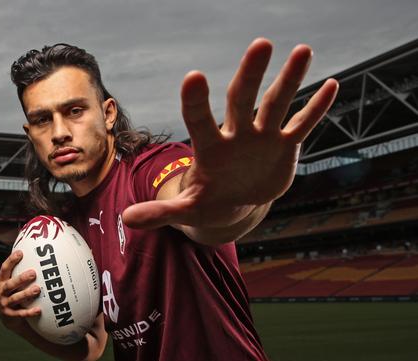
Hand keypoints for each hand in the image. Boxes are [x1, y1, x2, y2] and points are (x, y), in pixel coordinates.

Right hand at [0, 250, 41, 332]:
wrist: (8, 316)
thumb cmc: (15, 292)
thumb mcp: (14, 281)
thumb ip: (22, 269)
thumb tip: (38, 253)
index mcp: (2, 280)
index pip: (5, 269)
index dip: (11, 261)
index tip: (21, 253)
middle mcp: (1, 291)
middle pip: (10, 284)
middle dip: (21, 278)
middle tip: (33, 273)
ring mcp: (4, 304)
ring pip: (15, 298)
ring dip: (26, 294)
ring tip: (37, 289)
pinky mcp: (9, 315)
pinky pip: (20, 314)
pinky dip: (29, 312)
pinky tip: (39, 310)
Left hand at [123, 38, 338, 229]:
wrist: (233, 203)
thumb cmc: (206, 202)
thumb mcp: (186, 210)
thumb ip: (161, 212)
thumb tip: (128, 218)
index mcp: (210, 148)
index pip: (200, 120)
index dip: (197, 102)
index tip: (194, 77)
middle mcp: (236, 134)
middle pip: (243, 99)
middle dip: (251, 74)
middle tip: (260, 44)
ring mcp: (262, 137)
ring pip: (277, 104)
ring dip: (290, 79)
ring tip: (302, 50)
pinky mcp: (283, 146)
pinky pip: (301, 125)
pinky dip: (315, 109)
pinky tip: (332, 85)